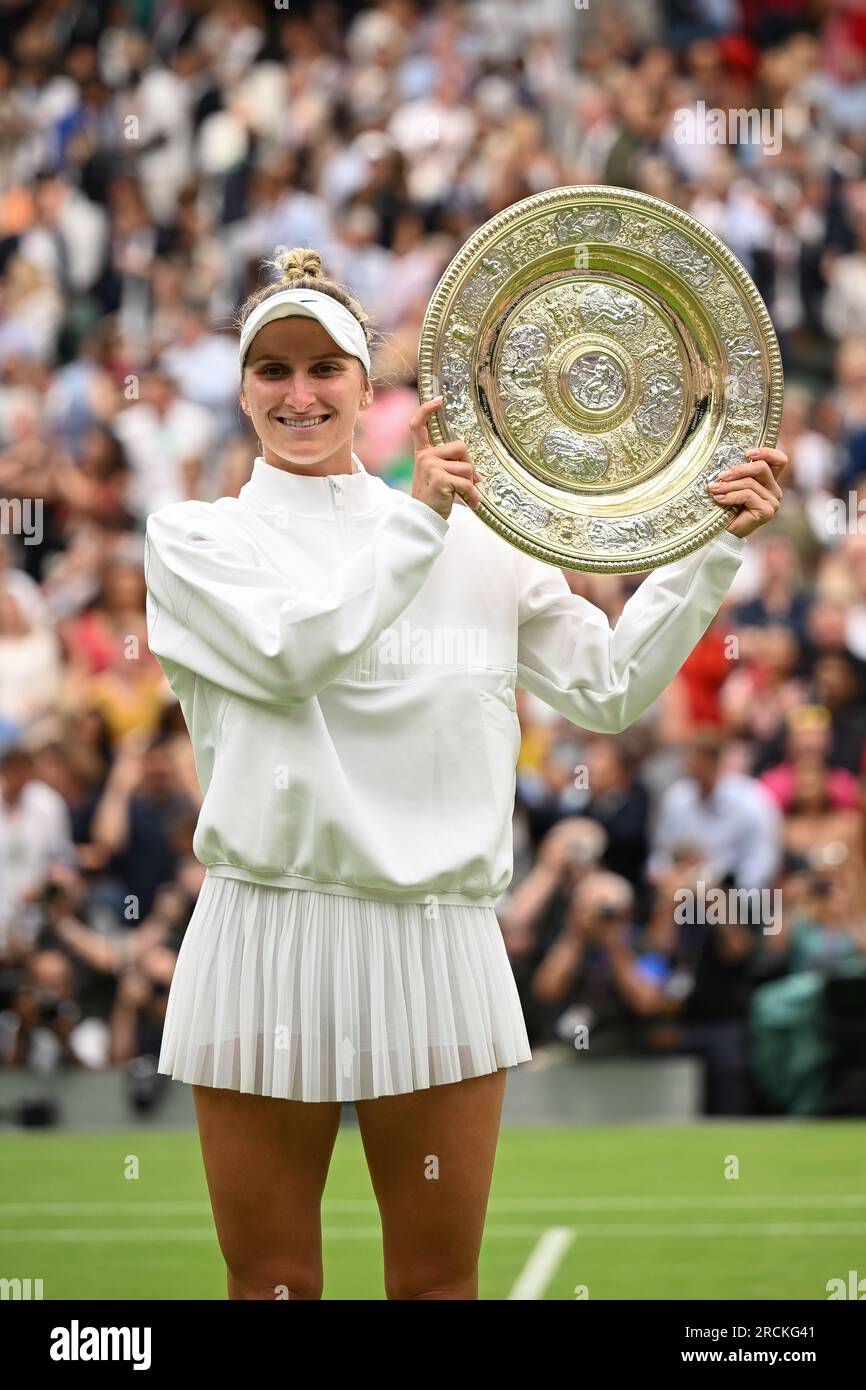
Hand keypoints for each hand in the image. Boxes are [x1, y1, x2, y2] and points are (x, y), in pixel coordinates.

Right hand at [409, 395, 481, 519]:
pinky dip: (473, 495)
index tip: (439, 400)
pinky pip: (467, 482)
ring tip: (466, 497)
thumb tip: (477, 474)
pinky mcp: (440, 478)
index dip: (427, 410)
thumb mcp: (440, 478)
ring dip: (471, 484)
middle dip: (470, 465)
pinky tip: (472, 504)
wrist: (423, 519)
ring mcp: (431, 466)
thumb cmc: (434, 500)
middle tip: (469, 483)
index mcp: (423, 454)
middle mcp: (425, 457)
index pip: (418, 426)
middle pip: (461, 447)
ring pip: (467, 467)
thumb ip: (453, 467)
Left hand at [707, 446, 787, 538]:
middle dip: (739, 469)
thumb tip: (726, 462)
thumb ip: (736, 474)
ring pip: (750, 483)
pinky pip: (747, 495)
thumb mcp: (732, 485)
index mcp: (768, 481)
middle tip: (721, 475)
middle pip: (762, 468)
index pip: (779, 460)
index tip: (748, 453)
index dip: (766, 452)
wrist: (723, 534)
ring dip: (728, 485)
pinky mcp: (767, 511)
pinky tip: (719, 499)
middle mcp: (774, 490)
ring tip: (714, 489)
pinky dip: (730, 496)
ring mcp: (773, 502)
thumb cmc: (726, 508)